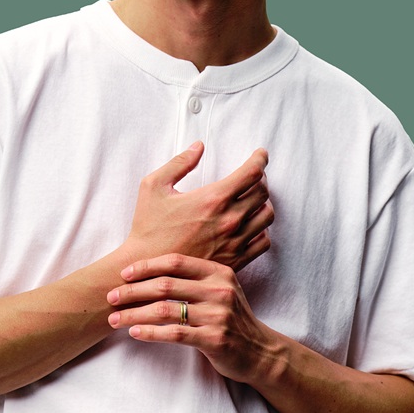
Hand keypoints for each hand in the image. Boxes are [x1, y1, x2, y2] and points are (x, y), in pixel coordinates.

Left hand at [106, 254, 274, 384]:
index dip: (147, 266)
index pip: (175, 262)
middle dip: (133, 291)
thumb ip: (193, 279)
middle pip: (166, 285)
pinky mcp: (215, 339)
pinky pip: (175, 334)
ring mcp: (218, 315)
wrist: (260, 351)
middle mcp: (219, 289)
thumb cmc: (230, 318)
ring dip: (135, 313)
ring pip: (166, 310)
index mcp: (218, 272)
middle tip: (111, 297)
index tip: (124, 273)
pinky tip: (134, 332)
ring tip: (115, 318)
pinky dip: (151, 332)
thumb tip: (148, 273)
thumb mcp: (220, 289)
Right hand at [125, 142, 272, 270]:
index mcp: (213, 198)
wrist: (147, 266)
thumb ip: (179, 163)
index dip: (260, 158)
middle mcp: (229, 220)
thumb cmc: (148, 226)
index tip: (260, 154)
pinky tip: (248, 224)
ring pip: (267, 216)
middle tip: (251, 176)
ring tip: (250, 199)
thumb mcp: (154, 186)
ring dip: (262, 203)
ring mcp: (234, 242)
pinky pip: (263, 241)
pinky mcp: (235, 260)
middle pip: (263, 192)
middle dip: (260, 178)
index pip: (252, 173)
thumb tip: (199, 146)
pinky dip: (261, 229)